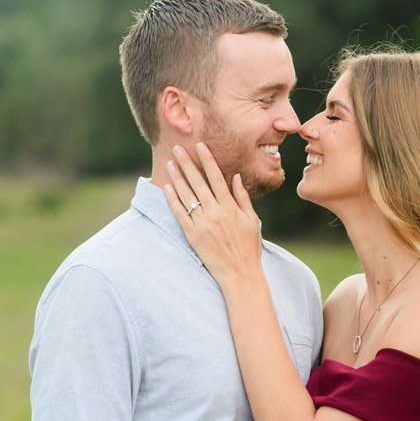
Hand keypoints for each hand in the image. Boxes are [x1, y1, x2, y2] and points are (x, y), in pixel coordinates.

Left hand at [164, 143, 262, 289]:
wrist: (240, 274)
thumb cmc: (249, 248)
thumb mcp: (252, 221)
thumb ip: (242, 198)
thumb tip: (234, 177)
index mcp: (230, 207)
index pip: (216, 177)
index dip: (207, 160)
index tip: (199, 146)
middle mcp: (215, 212)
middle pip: (198, 182)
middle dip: (187, 163)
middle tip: (177, 148)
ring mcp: (202, 224)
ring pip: (186, 195)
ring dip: (177, 177)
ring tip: (169, 163)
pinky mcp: (193, 236)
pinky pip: (180, 214)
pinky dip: (173, 200)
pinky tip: (167, 188)